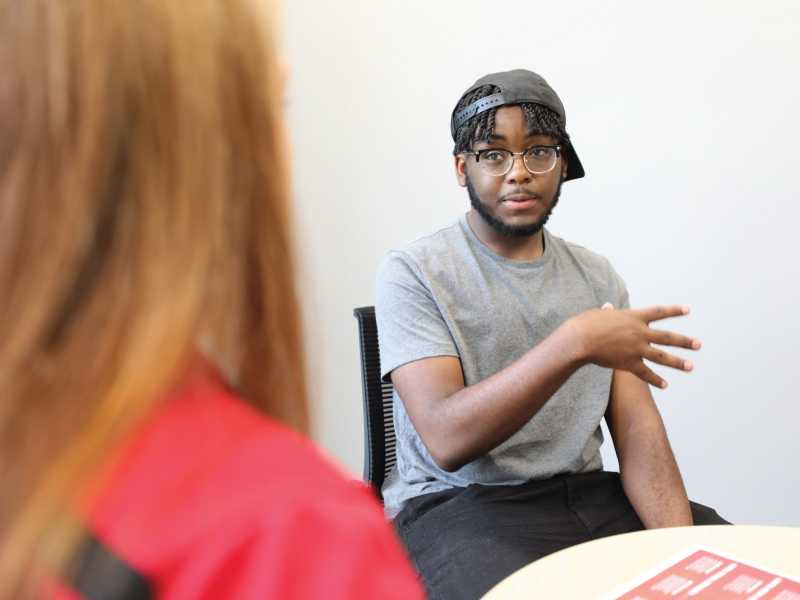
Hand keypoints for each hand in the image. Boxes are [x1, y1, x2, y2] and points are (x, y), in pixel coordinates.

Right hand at [567, 304, 700, 388]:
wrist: (580, 340)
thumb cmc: (585, 324)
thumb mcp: (599, 314)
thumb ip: (608, 313)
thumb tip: (608, 307)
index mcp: (634, 317)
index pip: (659, 312)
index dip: (674, 311)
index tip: (688, 310)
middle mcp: (640, 332)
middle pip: (667, 337)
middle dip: (684, 341)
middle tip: (698, 345)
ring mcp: (636, 348)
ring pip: (662, 356)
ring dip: (678, 362)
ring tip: (690, 366)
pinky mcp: (628, 363)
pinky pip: (645, 373)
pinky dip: (656, 380)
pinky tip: (665, 385)